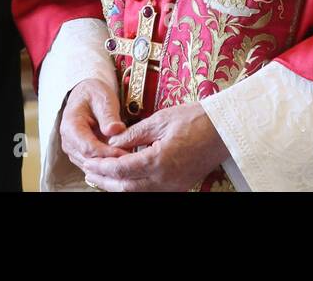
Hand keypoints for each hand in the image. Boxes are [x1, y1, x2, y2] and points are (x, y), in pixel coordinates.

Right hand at [59, 78, 127, 173]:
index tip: (125, 153)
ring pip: (92, 167)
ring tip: (130, 162)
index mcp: (70, 126)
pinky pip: (94, 167)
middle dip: (111, 163)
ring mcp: (74, 151)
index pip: (88, 148)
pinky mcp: (81, 156)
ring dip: (110, 166)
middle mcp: (68, 142)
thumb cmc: (95, 94)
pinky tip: (124, 162)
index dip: (107, 154)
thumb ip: (108, 115)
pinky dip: (108, 166)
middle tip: (133, 161)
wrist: (88, 95)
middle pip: (89, 161)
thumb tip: (115, 130)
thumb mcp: (103, 99)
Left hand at [76, 102, 229, 191]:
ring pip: (136, 192)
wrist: (224, 129)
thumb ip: (134, 133)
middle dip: (104, 180)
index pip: (121, 169)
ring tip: (100, 175)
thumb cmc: (196, 119)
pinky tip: (123, 177)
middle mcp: (165, 179)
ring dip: (116, 185)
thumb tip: (111, 141)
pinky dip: (133, 186)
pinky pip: (150, 191)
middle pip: (125, 187)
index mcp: (159, 160)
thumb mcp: (160, 120)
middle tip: (87, 171)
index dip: (102, 166)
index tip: (88, 160)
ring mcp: (173, 186)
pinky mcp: (179, 186)